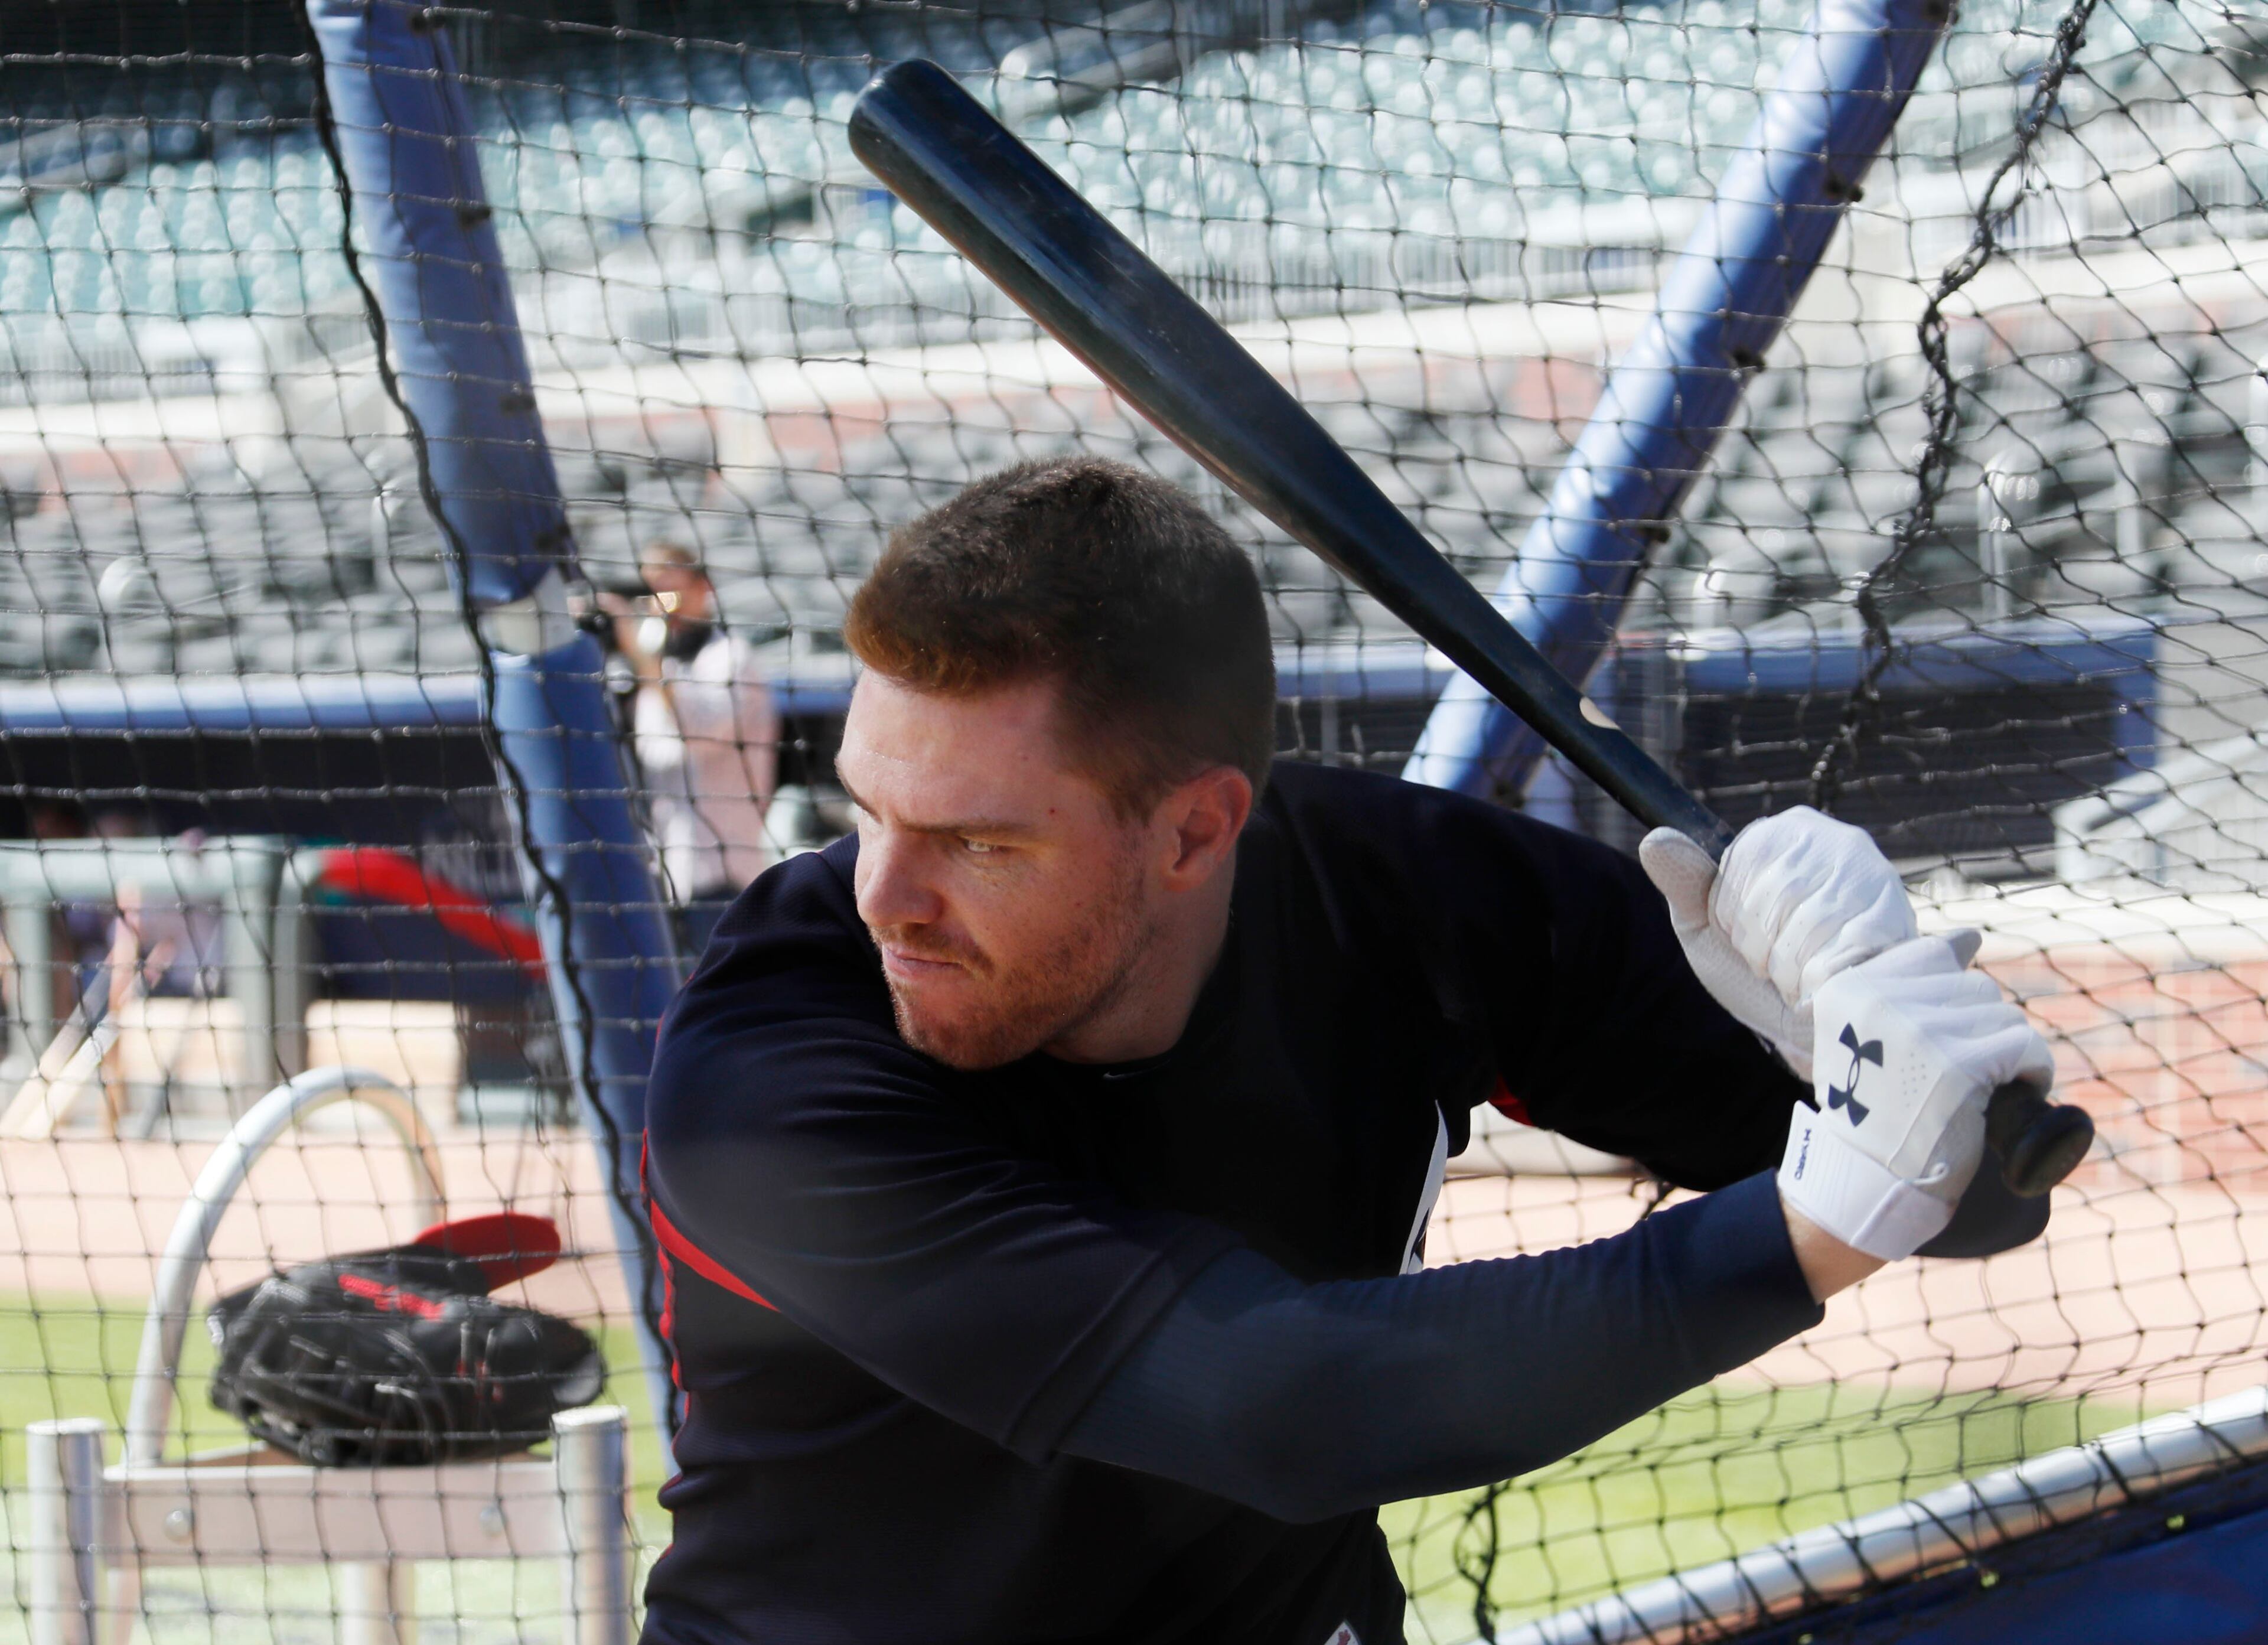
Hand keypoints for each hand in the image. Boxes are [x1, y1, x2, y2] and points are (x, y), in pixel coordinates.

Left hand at [1639, 806, 1917, 1077]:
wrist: (1807, 1034)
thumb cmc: (1755, 974)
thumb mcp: (1706, 927)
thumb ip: (1684, 882)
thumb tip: (1654, 840)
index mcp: (1787, 834)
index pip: (1743, 868)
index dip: (1735, 918)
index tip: (1746, 938)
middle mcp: (1839, 843)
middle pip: (1778, 897)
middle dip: (1766, 948)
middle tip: (1779, 966)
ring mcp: (1875, 880)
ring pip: (1812, 925)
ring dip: (1796, 969)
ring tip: (1805, 977)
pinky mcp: (1902, 922)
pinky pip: (1846, 952)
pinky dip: (1826, 983)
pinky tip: (1831, 986)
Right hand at [1778, 934, 2054, 1261]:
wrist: (1871, 1177)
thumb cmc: (1876, 1106)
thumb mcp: (1871, 1034)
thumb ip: (1912, 982)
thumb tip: (1970, 938)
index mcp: (1851, 987)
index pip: (1932, 955)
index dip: (1952, 995)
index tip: (1943, 1036)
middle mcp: (1880, 1000)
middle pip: (1974, 987)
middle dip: (1980, 1030)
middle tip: (1958, 1074)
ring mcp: (1919, 1031)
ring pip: (2003, 1016)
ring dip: (2006, 1052)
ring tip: (1981, 1087)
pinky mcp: (1958, 1066)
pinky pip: (2024, 1048)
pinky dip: (2030, 1072)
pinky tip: (2010, 1093)